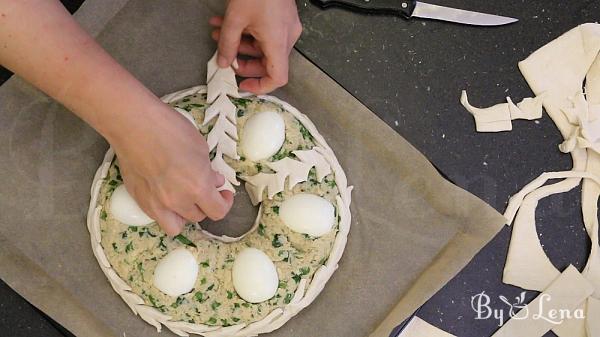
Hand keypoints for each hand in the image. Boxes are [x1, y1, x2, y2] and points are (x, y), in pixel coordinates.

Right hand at [112, 104, 233, 235]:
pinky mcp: (139, 199)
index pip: (218, 211)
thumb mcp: (200, 148)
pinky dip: (164, 211)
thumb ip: (208, 171)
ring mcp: (155, 204)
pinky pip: (156, 217)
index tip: (224, 193)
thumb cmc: (169, 129)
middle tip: (204, 189)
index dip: (225, 203)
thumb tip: (214, 182)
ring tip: (184, 198)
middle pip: (197, 217)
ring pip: (175, 225)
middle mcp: (177, 202)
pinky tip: (165, 194)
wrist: (133, 124)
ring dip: (184, 214)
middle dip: (204, 204)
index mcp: (198, 188)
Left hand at [210, 0, 301, 93]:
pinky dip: (248, 33)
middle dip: (244, 62)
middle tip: (226, 58)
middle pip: (268, 63)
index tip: (244, 85)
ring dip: (240, 44)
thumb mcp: (235, 19)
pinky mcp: (282, 18)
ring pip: (264, 47)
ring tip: (218, 34)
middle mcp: (287, 37)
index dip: (261, 86)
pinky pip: (266, 34)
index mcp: (278, 42)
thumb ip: (227, 44)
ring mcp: (286, 27)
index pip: (278, 77)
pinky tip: (225, 24)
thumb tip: (223, 62)